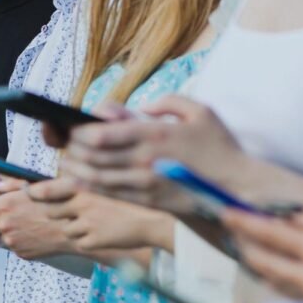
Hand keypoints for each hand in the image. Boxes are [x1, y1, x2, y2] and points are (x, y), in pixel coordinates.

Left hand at [0, 177, 68, 259]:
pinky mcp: (21, 253)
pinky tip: (36, 232)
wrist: (77, 229)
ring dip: (6, 231)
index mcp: (6, 205)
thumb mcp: (34, 186)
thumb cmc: (59, 201)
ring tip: (26, 223)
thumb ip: (9, 187)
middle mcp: (5, 224)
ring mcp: (13, 241)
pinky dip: (21, 239)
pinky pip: (14, 245)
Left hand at [28, 177, 173, 256]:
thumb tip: (63, 192)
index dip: (36, 192)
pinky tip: (103, 235)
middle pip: (52, 211)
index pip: (51, 189)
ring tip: (96, 225)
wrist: (151, 222)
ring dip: (75, 229)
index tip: (28, 192)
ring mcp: (87, 223)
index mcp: (86, 188)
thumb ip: (85, 190)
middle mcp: (83, 203)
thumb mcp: (107, 188)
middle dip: (57, 214)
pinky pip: (79, 243)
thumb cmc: (130, 203)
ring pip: (66, 229)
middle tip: (70, 215)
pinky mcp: (93, 241)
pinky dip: (87, 241)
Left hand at [61, 97, 246, 209]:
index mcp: (155, 134)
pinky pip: (110, 194)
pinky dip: (90, 186)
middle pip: (92, 156)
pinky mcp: (148, 200)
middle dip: (73, 148)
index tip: (75, 127)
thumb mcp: (200, 111)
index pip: (101, 134)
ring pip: (96, 177)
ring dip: (76, 168)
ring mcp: (145, 183)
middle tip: (65, 142)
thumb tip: (142, 107)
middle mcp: (145, 159)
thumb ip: (167, 102)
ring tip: (68, 160)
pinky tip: (81, 179)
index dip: (80, 131)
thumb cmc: (220, 148)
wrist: (236, 188)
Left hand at [222, 210, 302, 302]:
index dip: (243, 223)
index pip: (269, 234)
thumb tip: (291, 220)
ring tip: (252, 247)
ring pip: (274, 280)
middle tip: (234, 231)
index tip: (226, 213)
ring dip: (260, 262)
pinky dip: (283, 278)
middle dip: (245, 245)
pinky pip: (292, 293)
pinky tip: (283, 267)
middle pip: (262, 262)